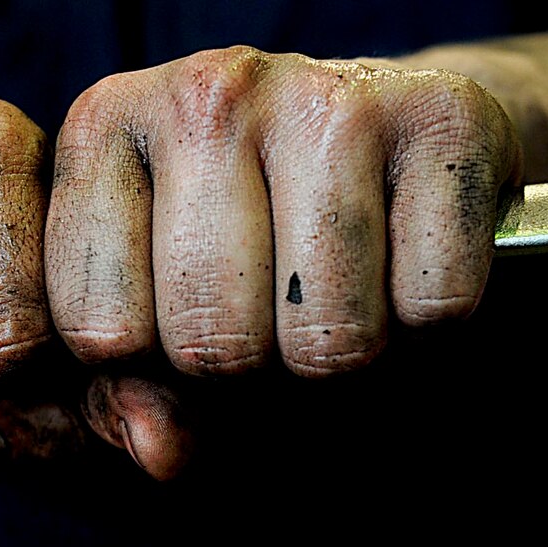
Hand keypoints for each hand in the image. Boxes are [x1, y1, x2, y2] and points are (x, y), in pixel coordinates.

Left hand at [48, 46, 518, 377]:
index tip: (189, 320)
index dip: (155, 368)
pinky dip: (430, 323)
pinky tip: (408, 263)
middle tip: (281, 314)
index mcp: (103, 126)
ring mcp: (326, 94)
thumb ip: (123, 395)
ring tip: (344, 292)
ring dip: (349, 353)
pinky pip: (433, 306)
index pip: (103, 333)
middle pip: (217, 343)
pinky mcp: (444, 113)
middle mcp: (207, 92)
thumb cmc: (255, 236)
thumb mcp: (156, 308)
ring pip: (329, 337)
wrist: (401, 129)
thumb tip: (157, 454)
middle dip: (258, 368)